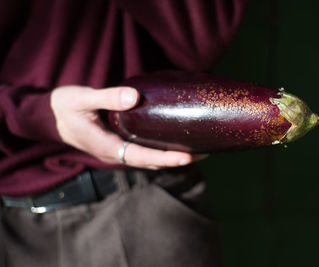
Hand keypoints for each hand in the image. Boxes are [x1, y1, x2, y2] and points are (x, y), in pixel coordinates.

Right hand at [50, 85, 206, 169]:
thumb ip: (107, 97)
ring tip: (197, 150)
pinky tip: (175, 141)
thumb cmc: (64, 107)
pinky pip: (145, 151)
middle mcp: (116, 154)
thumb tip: (134, 97)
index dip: (165, 158)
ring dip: (172, 157)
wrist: (50, 116)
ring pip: (150, 159)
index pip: (142, 156)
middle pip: (152, 162)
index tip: (188, 157)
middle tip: (205, 153)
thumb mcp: (81, 98)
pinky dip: (162, 150)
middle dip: (177, 160)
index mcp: (108, 146)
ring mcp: (119, 151)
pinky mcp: (121, 144)